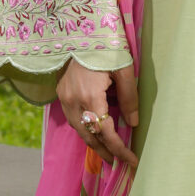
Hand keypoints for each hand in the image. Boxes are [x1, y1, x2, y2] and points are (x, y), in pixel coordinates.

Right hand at [56, 58, 139, 174]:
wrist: (83, 32)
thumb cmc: (108, 48)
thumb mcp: (124, 71)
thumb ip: (129, 98)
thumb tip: (133, 124)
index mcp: (90, 95)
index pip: (106, 132)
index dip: (119, 149)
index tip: (132, 160)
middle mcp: (73, 100)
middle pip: (89, 135)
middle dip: (105, 151)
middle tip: (119, 162)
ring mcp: (64, 97)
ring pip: (79, 129)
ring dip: (93, 141)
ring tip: (108, 152)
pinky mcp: (61, 93)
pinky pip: (73, 118)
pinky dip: (85, 128)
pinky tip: (95, 131)